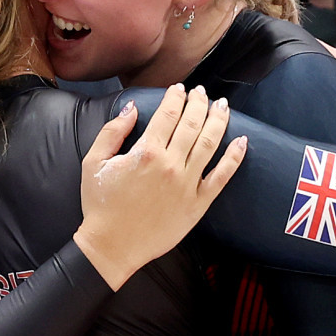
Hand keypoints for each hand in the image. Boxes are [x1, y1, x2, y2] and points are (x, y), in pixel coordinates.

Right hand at [72, 85, 246, 289]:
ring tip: (222, 106)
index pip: (168, 114)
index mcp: (145, 153)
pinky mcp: (198, 204)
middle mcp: (170, 165)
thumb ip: (112, 132)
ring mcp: (187, 184)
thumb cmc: (100, 205)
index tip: (179, 89)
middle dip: (200, 103)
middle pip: (193, 124)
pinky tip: (242, 141)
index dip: (176, 97)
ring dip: (219, 121)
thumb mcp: (94, 163)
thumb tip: (132, 108)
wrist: (112, 246)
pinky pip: (222, 177)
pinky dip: (234, 158)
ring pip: (210, 144)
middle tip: (202, 93)